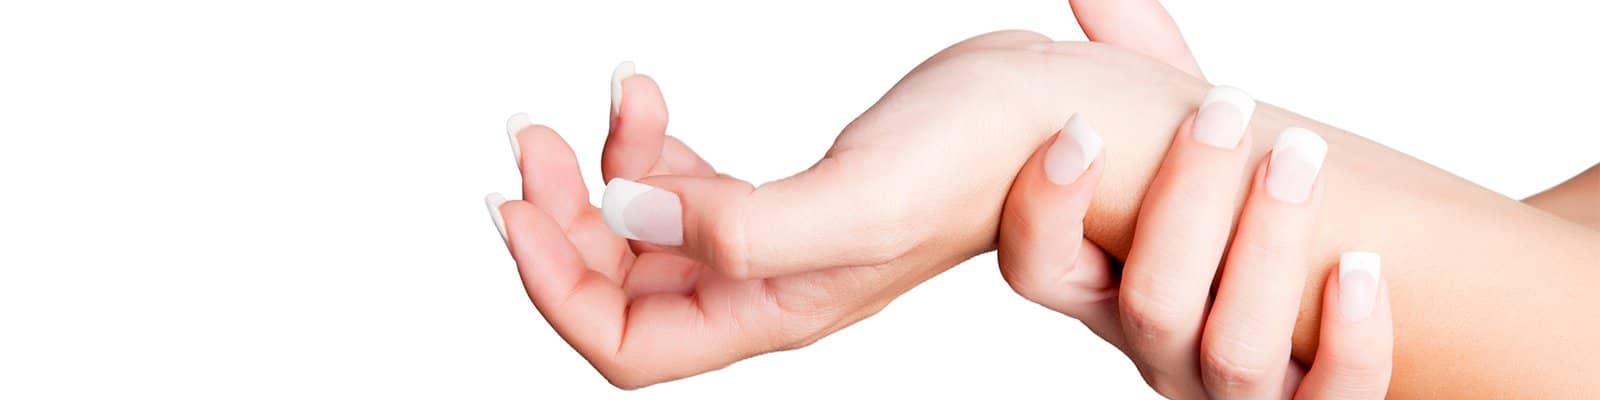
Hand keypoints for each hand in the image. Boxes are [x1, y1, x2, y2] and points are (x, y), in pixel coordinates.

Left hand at [486, 33, 1100, 386]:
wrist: (1057, 115)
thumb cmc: (988, 162)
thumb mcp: (861, 199)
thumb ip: (740, 225)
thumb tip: (625, 212)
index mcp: (775, 307)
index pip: (628, 342)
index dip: (555, 286)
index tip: (514, 206)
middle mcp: (764, 286)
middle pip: (619, 286)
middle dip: (559, 217)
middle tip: (534, 137)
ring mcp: (772, 241)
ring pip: (645, 234)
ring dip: (598, 171)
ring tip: (607, 95)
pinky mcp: (785, 192)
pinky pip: (685, 187)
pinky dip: (650, 145)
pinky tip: (647, 99)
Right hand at [998, 101, 1393, 398]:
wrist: (1334, 297)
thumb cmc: (1235, 217)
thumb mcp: (1183, 147)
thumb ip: (1144, 73)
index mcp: (1107, 284)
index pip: (1039, 270)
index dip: (1046, 210)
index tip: (1079, 129)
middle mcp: (1157, 347)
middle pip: (1150, 303)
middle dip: (1188, 202)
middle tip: (1224, 110)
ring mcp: (1228, 391)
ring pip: (1235, 353)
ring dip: (1267, 251)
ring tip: (1297, 159)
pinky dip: (1351, 343)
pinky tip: (1364, 268)